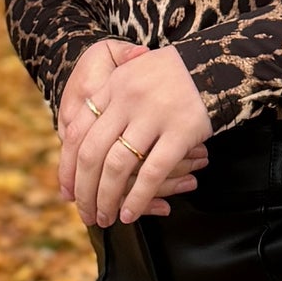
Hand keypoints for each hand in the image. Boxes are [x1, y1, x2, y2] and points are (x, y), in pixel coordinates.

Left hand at [57, 40, 212, 228]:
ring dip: (107, 199)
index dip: (68, 167)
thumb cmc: (171, 75)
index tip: (67, 192)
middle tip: (86, 213)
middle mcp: (128, 100)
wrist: (215, 62)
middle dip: (85, 191)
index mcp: (112, 87)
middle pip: (92, 154)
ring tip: (106, 219)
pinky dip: (138, 198)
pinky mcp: (181, 130)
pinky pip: (152, 172)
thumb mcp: (132, 74)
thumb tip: (77, 140)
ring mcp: (154, 115)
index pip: (77, 132)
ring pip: (118, 167)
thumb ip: (107, 100)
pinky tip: (130, 214)